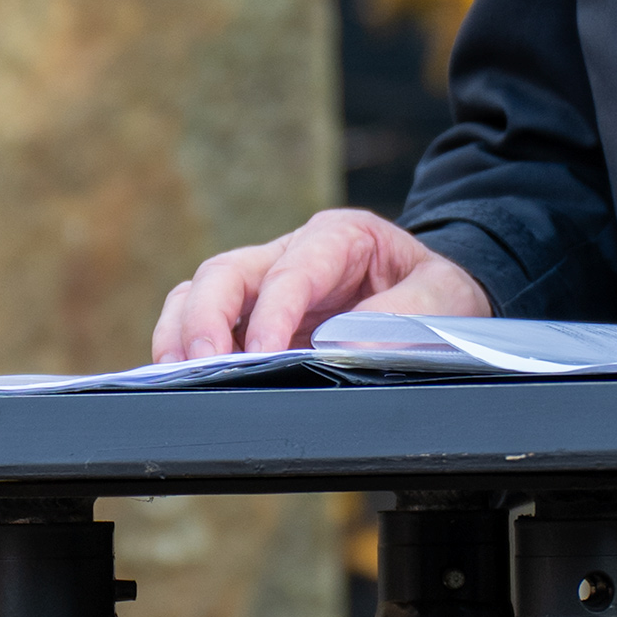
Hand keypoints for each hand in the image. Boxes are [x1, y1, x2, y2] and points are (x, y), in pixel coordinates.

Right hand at [153, 208, 493, 360]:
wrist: (436, 296)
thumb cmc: (437, 292)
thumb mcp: (441, 299)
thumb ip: (398, 321)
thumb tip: (346, 351)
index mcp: (339, 238)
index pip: (293, 270)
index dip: (274, 313)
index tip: (263, 354)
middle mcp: (290, 253)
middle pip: (226, 273)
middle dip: (206, 318)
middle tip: (203, 365)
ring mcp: (265, 284)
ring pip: (200, 292)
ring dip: (182, 332)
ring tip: (175, 374)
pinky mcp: (252, 316)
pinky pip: (202, 320)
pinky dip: (183, 345)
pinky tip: (180, 378)